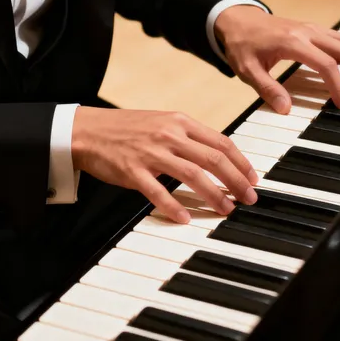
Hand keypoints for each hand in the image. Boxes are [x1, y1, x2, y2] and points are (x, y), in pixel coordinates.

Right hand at [71, 107, 258, 223]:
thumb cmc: (127, 128)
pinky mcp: (133, 170)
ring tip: (226, 209)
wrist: (86, 130)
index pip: (221, 142)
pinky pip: (157, 191)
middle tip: (248, 198)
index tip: (253, 178)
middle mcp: (170, 135)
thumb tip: (218, 157)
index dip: (241, 162)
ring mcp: (151, 152)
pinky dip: (173, 206)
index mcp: (180, 122)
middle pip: (213, 159)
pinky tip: (185, 218)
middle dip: (236, 181)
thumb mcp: (163, 122)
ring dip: (214, 195)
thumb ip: (189, 137)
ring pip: (192, 175)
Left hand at [215, 6, 339, 113]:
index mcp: (293, 42)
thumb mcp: (247, 70)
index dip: (338, 86)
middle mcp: (308, 32)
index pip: (326, 65)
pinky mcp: (314, 29)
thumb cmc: (242, 45)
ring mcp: (313, 28)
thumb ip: (267, 89)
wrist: (238, 20)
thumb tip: (286, 109)